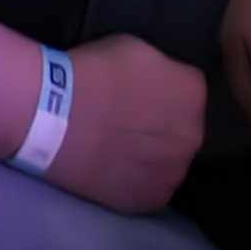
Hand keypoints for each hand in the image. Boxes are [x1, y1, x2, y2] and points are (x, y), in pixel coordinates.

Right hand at [47, 35, 205, 213]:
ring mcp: (174, 173)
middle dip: (165, 122)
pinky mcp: (151, 200)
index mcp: (193, 94)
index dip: (165, 85)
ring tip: (121, 145)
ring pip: (170, 159)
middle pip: (184, 127)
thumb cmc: (96, 72)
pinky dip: (138, 177)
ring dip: (154, 153)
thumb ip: (162, 70)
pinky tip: (115, 166)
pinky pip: (152, 185)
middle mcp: (193, 136)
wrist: (57, 117)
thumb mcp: (138, 49)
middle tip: (132, 118)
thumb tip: (163, 85)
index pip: (190, 87)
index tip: (142, 88)